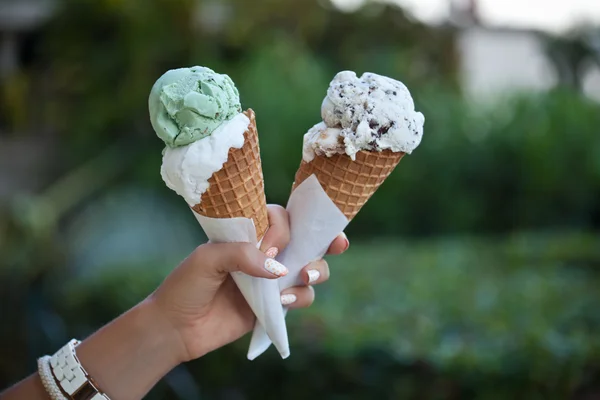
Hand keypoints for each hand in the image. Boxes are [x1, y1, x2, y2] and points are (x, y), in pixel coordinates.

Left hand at [150, 204, 348, 361]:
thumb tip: (278, 267)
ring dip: (316, 270)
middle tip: (338, 242)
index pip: (280, 218)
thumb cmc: (185, 286)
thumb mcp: (208, 259)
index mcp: (248, 235)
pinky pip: (301, 297)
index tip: (274, 243)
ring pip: (310, 269)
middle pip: (305, 240)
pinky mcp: (273, 306)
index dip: (286, 226)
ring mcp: (271, 280)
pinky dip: (301, 296)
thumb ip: (243, 254)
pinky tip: (285, 301)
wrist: (175, 328)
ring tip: (304, 276)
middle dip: (325, 239)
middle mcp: (264, 254)